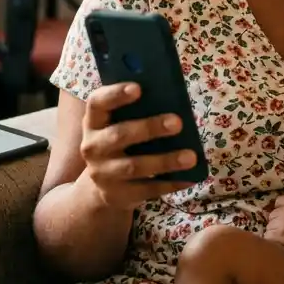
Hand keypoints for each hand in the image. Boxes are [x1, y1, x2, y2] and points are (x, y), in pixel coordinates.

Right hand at [77, 83, 197, 210]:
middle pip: (119, 135)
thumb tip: (172, 96)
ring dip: (164, 161)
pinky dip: (170, 184)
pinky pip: (147, 190)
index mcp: (93, 122)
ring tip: (190, 156)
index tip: (138, 88)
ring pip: (134, 167)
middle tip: (177, 122)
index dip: (115, 94)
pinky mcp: (117, 195)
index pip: (96, 103)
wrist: (104, 186)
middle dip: (149, 128)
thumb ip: (136, 111)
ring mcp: (103, 174)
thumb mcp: (118, 125)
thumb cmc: (120, 143)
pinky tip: (189, 178)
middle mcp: (93, 147)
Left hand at [264, 195, 283, 255]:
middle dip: (278, 220)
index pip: (279, 201)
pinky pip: (268, 236)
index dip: (282, 209)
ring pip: (269, 225)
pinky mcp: (276, 236)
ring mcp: (279, 223)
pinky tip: (281, 243)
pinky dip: (273, 239)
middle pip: (273, 214)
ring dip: (275, 230)